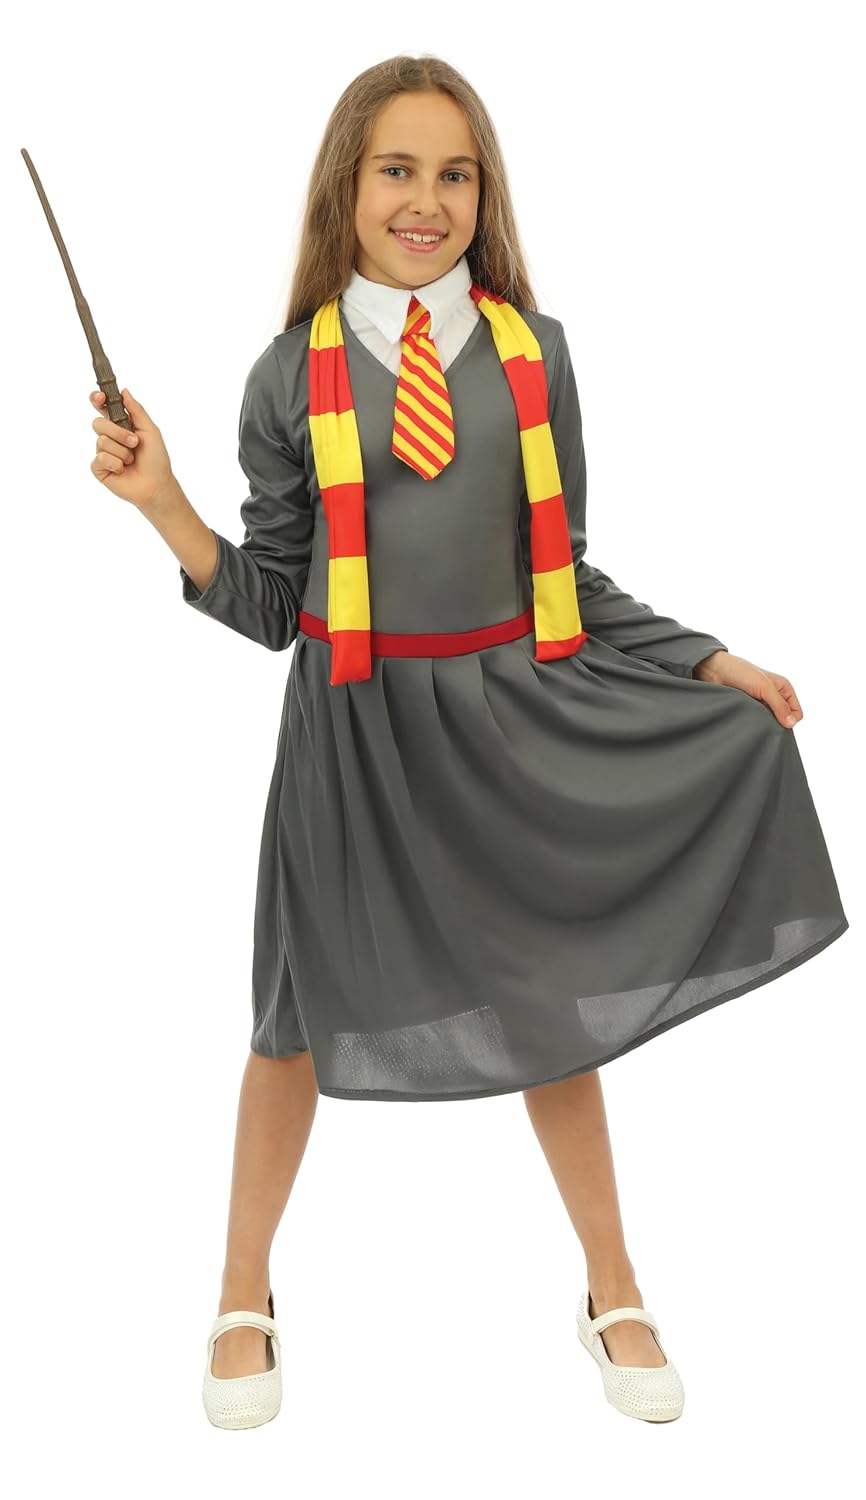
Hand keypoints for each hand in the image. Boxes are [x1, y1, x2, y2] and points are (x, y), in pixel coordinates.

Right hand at [89, 387, 173, 509]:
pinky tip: (123, 470)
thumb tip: (124, 391)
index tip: (100, 397)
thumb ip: (137, 410)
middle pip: (98, 423)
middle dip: (118, 432)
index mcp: (120, 425)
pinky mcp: (99, 468)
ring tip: (131, 460)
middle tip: (134, 443)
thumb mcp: (150, 430)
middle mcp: (109, 437)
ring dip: (122, 451)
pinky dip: (115, 464)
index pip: (102, 408)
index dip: (97, 400)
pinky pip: (100, 459)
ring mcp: (103, 453)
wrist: (156, 485)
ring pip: (101, 442)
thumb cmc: (156, 459)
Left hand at [693, 650, 802, 728]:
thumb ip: (779, 705)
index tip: (776, 720)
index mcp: (784, 688)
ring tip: (751, 719)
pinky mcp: (748, 709)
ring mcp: (761, 704)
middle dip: (776, 724)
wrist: (715, 670)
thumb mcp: (764, 687)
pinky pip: (756, 722)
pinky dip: (753, 724)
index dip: (790, 719)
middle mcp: (774, 697)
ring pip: (769, 722)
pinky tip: (745, 721)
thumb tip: (791, 724)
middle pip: (783, 720)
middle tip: (762, 722)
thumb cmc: (740, 672)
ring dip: (762, 723)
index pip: (796, 713)